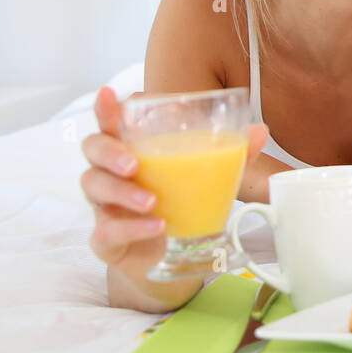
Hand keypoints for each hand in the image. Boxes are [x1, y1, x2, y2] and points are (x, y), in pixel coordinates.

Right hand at [81, 87, 266, 284]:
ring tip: (152, 201)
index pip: (110, 122)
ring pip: (94, 188)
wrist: (172, 258)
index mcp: (132, 150)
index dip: (105, 108)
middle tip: (134, 164)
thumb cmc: (182, 205)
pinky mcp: (106, 240)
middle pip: (92, 149)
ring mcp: (105, 207)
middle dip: (109, 152)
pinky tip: (156, 226)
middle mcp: (112, 173)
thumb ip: (232, 154)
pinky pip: (107, 231)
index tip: (108, 94)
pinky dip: (131, 228)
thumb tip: (259, 131)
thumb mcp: (209, 177)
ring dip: (123, 193)